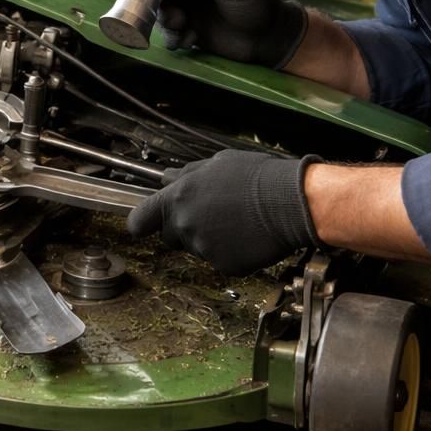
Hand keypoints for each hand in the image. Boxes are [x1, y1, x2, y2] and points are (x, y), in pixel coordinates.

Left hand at [127, 149, 322, 274]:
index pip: (139, 219)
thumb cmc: (257, 178)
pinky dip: (230, 252)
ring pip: (197, 248)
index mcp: (178, 199)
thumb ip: (187, 175)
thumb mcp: (217, 163)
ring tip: (236, 220)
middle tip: (211, 214)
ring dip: (209, 238)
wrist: (291, 202)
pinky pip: (220, 261)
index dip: (140, 222)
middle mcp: (185, 226)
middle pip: (170, 235)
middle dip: (184, 227)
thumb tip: (169, 178)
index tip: (141, 225)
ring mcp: (204, 249)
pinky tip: (247, 235)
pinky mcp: (224, 266)